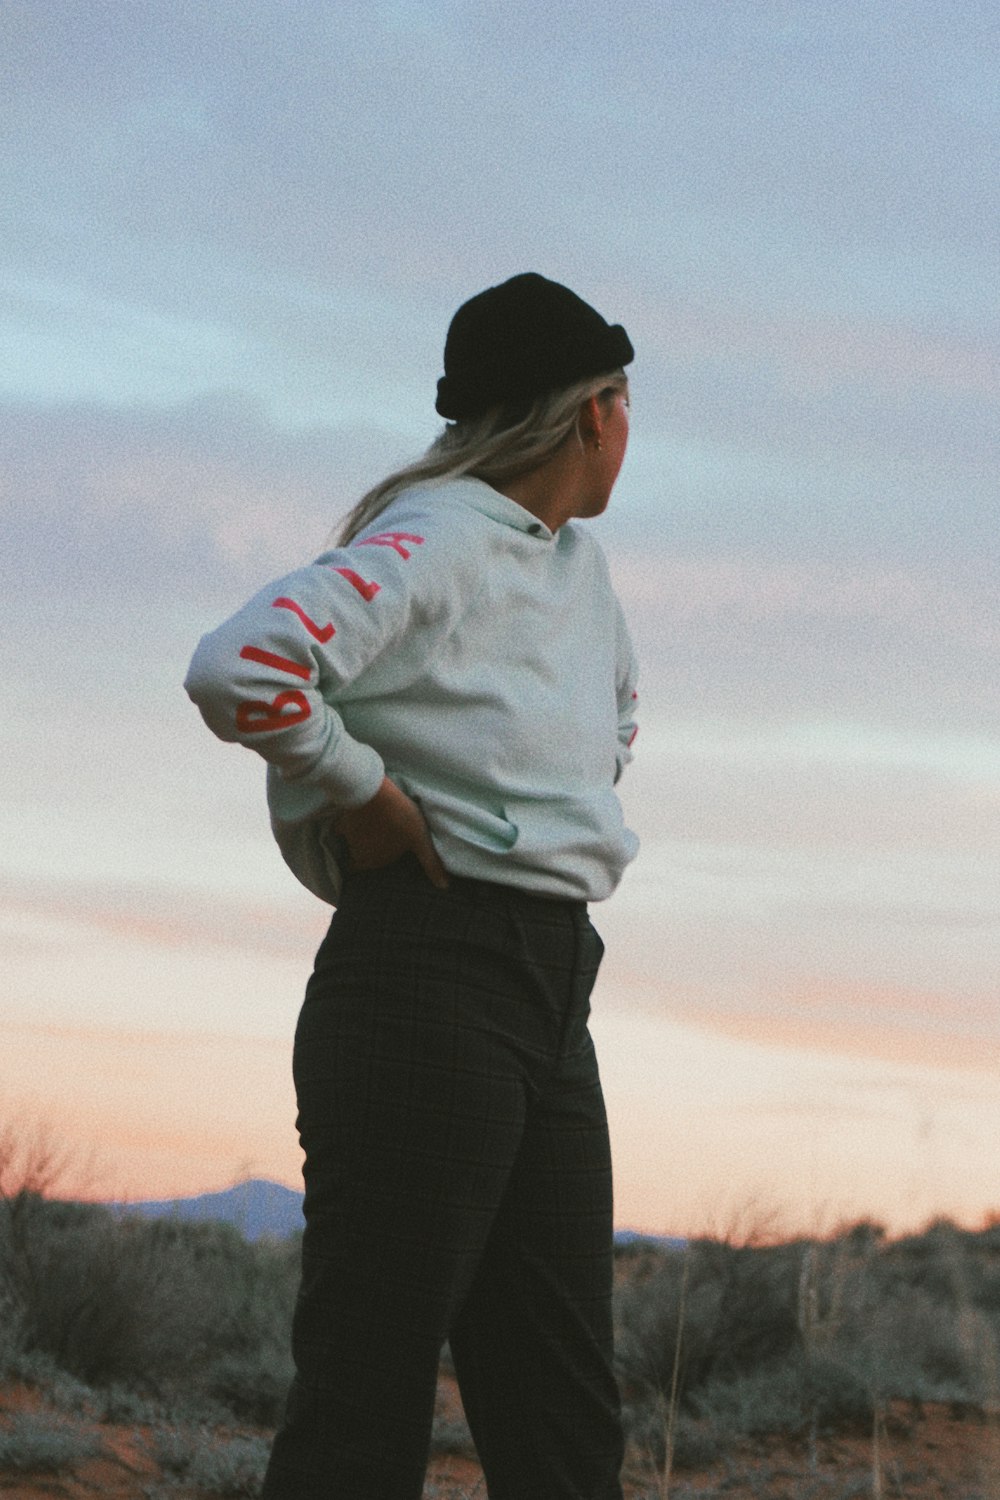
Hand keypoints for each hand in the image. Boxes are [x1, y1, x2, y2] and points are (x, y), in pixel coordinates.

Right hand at [334, 777, 448, 888]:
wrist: (374, 792)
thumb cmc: (400, 818)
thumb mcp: (420, 840)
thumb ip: (430, 863)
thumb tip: (444, 887)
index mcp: (373, 861)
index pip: (365, 873)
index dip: (370, 869)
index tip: (378, 865)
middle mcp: (357, 853)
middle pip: (358, 859)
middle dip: (364, 856)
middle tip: (378, 846)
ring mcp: (348, 836)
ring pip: (351, 843)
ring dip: (358, 839)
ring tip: (371, 830)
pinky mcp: (342, 818)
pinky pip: (341, 827)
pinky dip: (346, 825)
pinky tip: (354, 818)